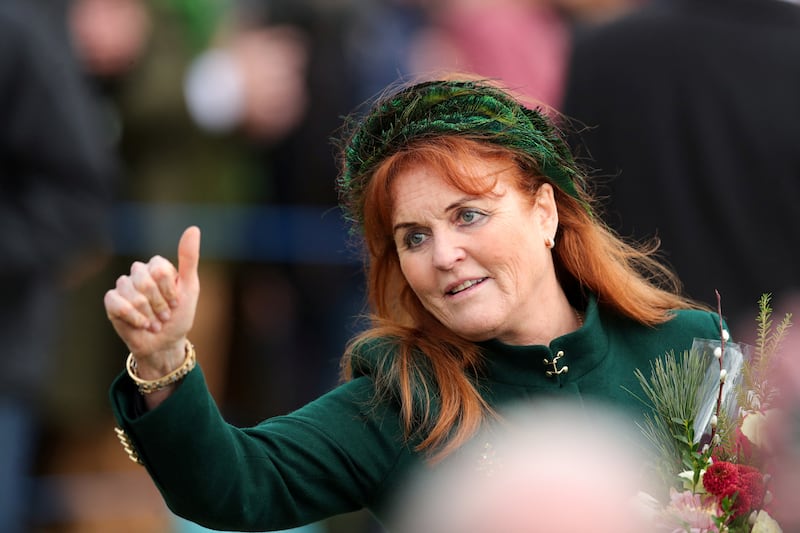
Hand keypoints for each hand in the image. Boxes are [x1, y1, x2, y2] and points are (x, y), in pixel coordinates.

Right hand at [104, 226, 200, 371]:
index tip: (176, 303)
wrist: (165, 343)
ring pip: (132, 294)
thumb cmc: (179, 316)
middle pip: (145, 281)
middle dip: (159, 304)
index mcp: (158, 266)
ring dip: (148, 313)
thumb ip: (189, 259)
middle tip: (165, 315)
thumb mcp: (190, 287)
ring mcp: (124, 286)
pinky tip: (141, 324)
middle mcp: (139, 273)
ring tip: (154, 322)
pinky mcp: (111, 301)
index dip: (169, 291)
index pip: (159, 269)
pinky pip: (117, 303)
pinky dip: (133, 317)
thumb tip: (193, 228)